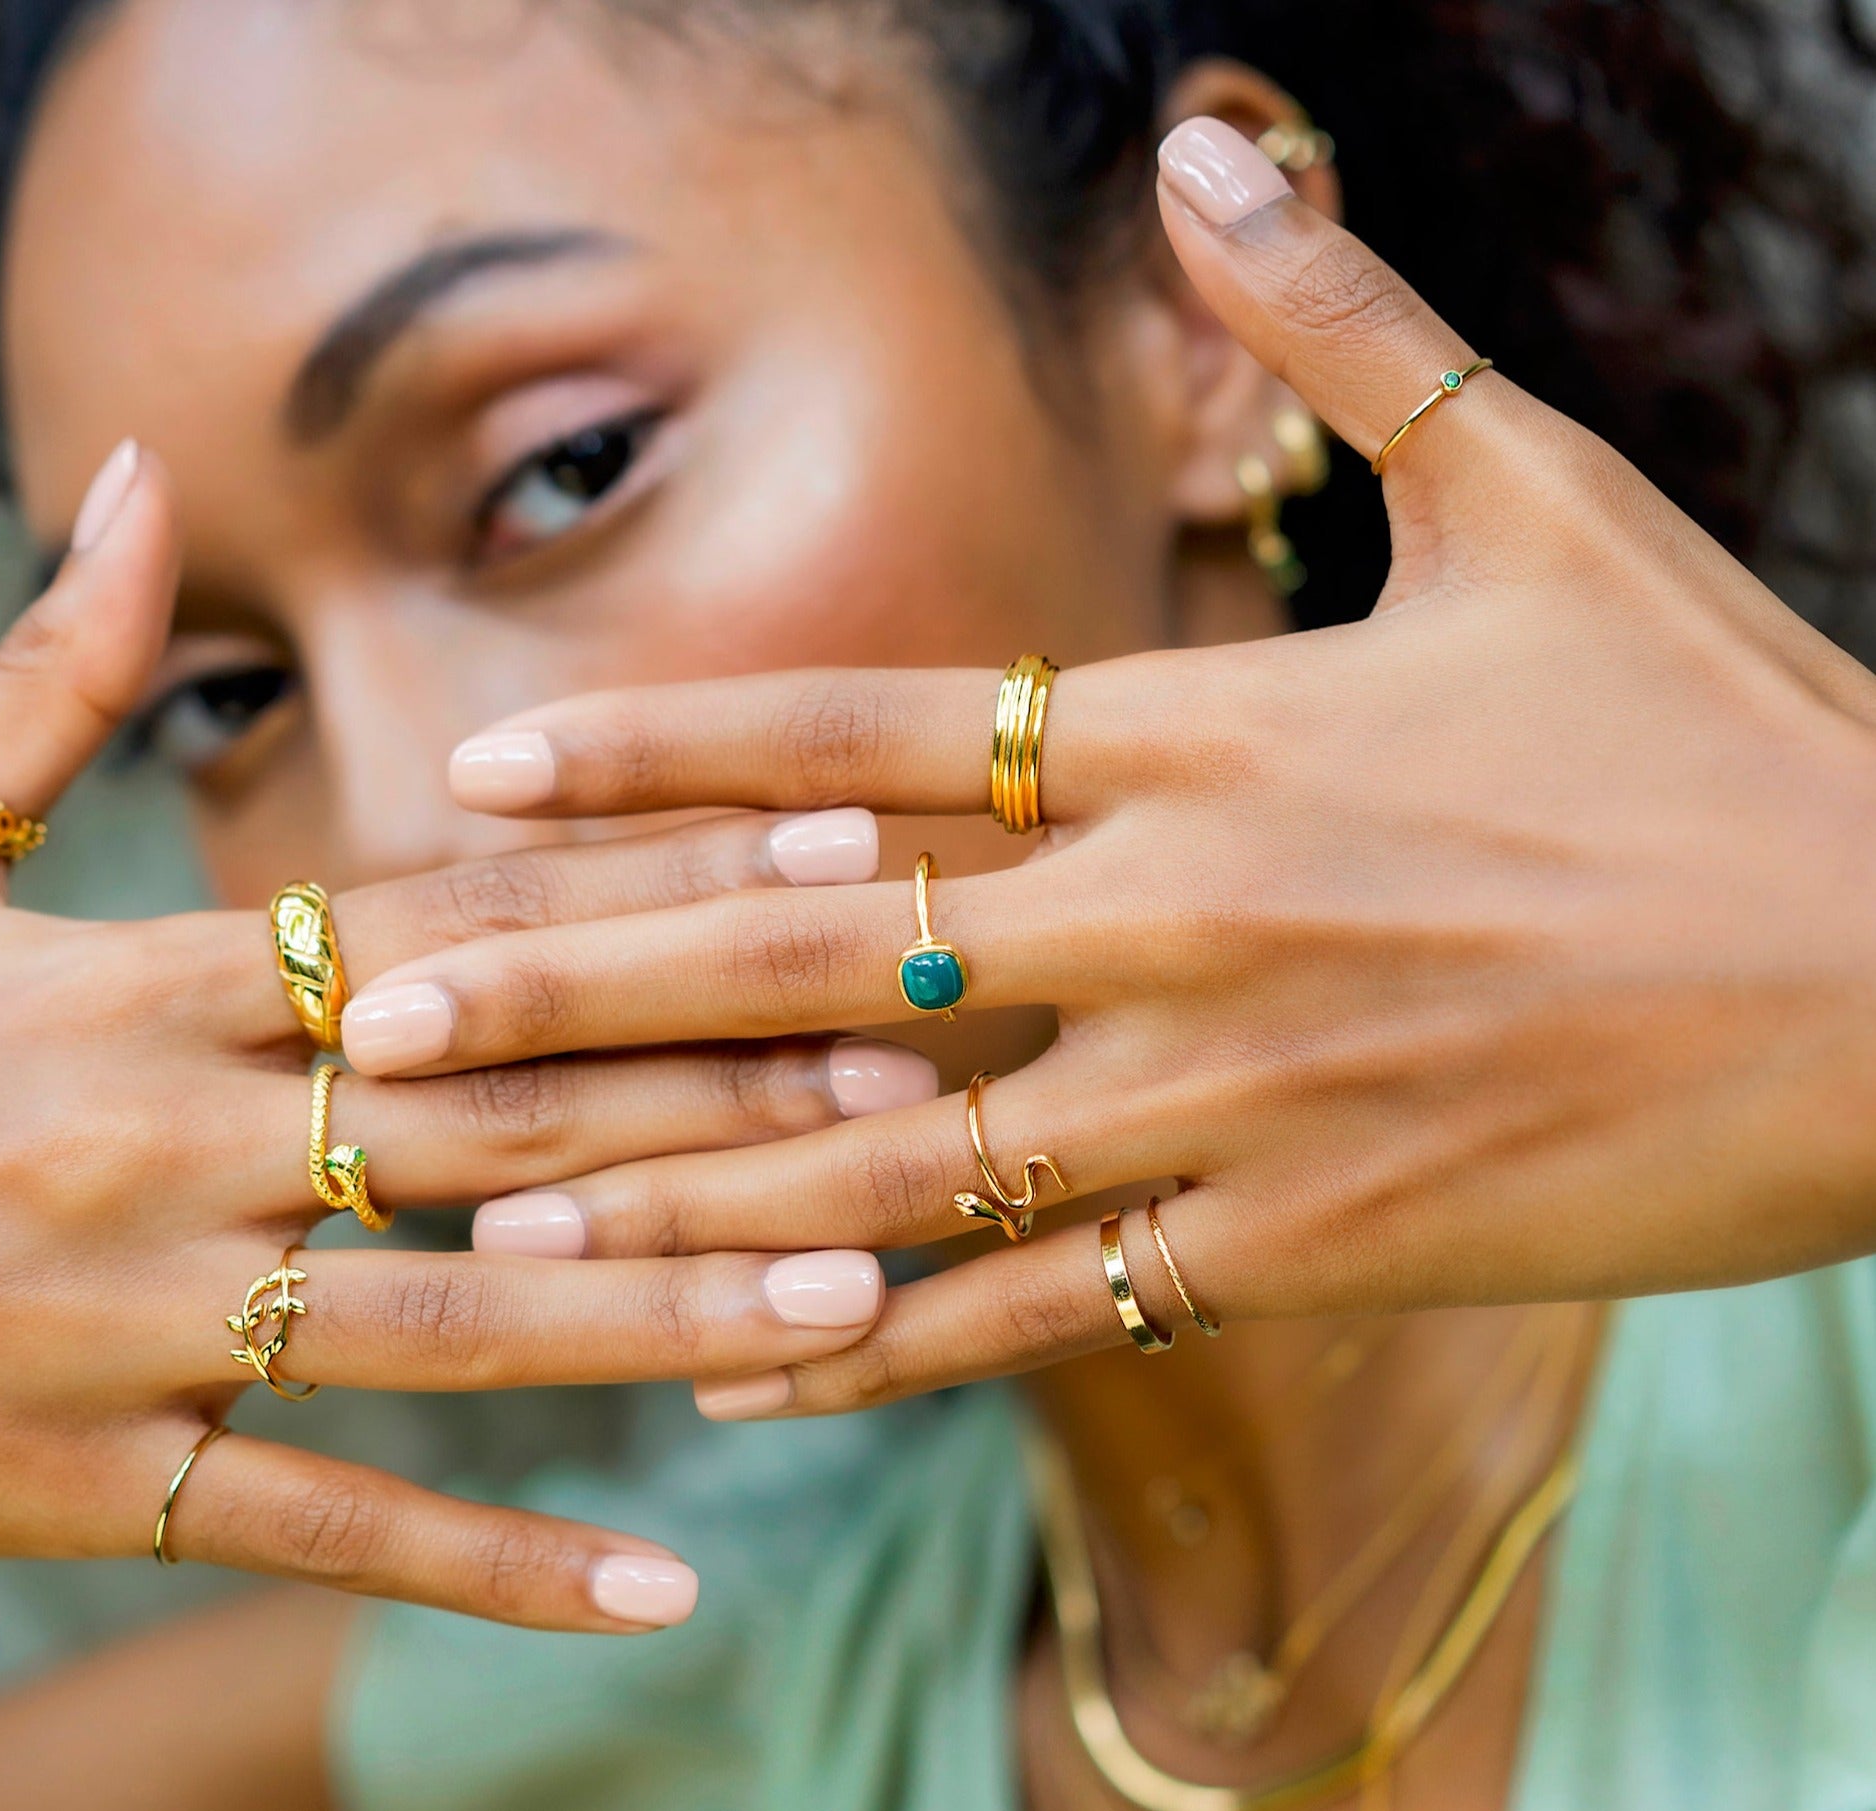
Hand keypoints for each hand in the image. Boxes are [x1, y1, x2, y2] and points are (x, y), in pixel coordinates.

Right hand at [0, 445, 932, 1619]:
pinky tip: (660, 1592)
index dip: (651, 891)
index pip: (448, 924)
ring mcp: (132, 1330)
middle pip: (499, 1108)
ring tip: (858, 1303)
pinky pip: (325, 1529)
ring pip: (453, 1323)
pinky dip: (495, 1565)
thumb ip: (38, 676)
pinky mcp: (88, 1486)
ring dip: (669, 1313)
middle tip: (924, 1072)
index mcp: (133, 988)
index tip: (828, 866)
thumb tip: (128, 474)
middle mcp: (162, 1146)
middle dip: (723, 1086)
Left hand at [337, 120, 1875, 1416]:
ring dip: (681, 1193)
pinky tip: (742, 1362)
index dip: (660, 745)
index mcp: (1209, 735)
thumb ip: (1348, 343)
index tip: (479, 759)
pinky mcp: (1309, 1239)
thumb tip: (1226, 155)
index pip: (871, 733)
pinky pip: (1049, 1302)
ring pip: (900, 1159)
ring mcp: (1238, 1096)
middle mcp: (1183, 918)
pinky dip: (886, 1334)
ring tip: (498, 1218)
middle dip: (583, 988)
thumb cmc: (1726, 731)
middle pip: (821, 957)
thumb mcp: (1545, 497)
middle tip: (378, 1020)